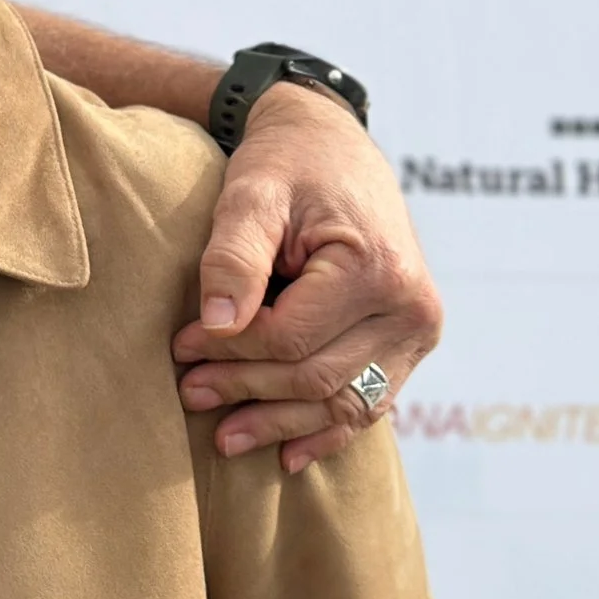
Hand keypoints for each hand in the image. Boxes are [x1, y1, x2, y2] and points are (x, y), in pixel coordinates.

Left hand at [171, 82, 443, 473]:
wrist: (332, 144)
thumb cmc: (287, 163)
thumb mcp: (251, 192)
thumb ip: (232, 256)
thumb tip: (217, 327)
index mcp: (377, 270)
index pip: (289, 339)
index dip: (229, 352)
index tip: (180, 349)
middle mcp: (411, 308)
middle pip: (317, 377)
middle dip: (247, 391)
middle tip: (189, 394)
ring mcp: (419, 331)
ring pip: (345, 402)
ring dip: (282, 423)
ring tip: (224, 436)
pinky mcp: (410, 343)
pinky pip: (372, 401)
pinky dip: (329, 430)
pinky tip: (288, 455)